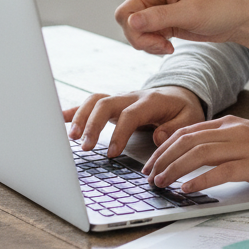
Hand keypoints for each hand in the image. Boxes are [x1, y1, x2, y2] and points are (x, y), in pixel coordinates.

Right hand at [63, 86, 205, 155]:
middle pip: (107, 104)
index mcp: (151, 101)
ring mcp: (120, 99)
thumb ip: (176, 128)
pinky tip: (58, 120)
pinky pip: (90, 104)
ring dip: (81, 117)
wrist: (180, 95)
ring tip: (72, 138)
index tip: (112, 153)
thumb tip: (159, 137)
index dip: (120, 132)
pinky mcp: (112, 105)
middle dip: (93, 124)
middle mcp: (132, 97)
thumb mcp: (190, 119)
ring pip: (95, 101)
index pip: (130, 114)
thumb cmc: (183, 110)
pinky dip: (74, 111)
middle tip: (86, 146)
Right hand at [67, 0, 248, 54]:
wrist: (239, 18)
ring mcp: (156, 8)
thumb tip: (130, 23)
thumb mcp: (191, 13)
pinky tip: (170, 48)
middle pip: (124, 15)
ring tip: (168, 47)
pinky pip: (142, 36)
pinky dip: (151, 46)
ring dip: (145, 43)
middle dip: (137, 35)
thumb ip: (159, 18)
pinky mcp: (161, 22)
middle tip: (161, 44)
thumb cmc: (221, 7)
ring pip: (131, 29)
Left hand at [142, 116, 248, 190]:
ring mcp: (244, 146)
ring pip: (200, 153)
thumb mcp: (242, 137)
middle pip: (188, 141)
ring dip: (175, 169)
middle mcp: (233, 131)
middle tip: (149, 176)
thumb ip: (219, 141)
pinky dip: (201, 179)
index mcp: (228, 124)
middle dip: (163, 159)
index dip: (164, 147)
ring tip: (162, 182)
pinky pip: (222, 171)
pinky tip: (188, 188)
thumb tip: (188, 154)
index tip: (150, 163)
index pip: (186, 131)